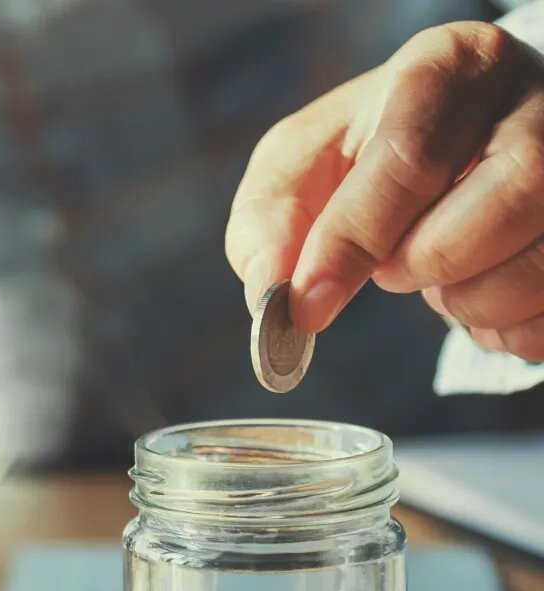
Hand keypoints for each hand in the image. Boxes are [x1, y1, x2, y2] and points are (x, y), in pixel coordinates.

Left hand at [226, 21, 543, 359]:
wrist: (463, 138)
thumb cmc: (370, 150)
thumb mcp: (304, 160)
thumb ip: (270, 221)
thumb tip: (270, 292)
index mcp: (452, 66)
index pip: (410, 157)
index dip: (352, 240)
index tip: (307, 303)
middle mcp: (537, 104)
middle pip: (497, 207)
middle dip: (420, 263)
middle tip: (389, 269)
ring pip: (538, 268)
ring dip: (465, 302)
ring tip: (435, 275)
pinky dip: (503, 328)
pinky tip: (478, 292)